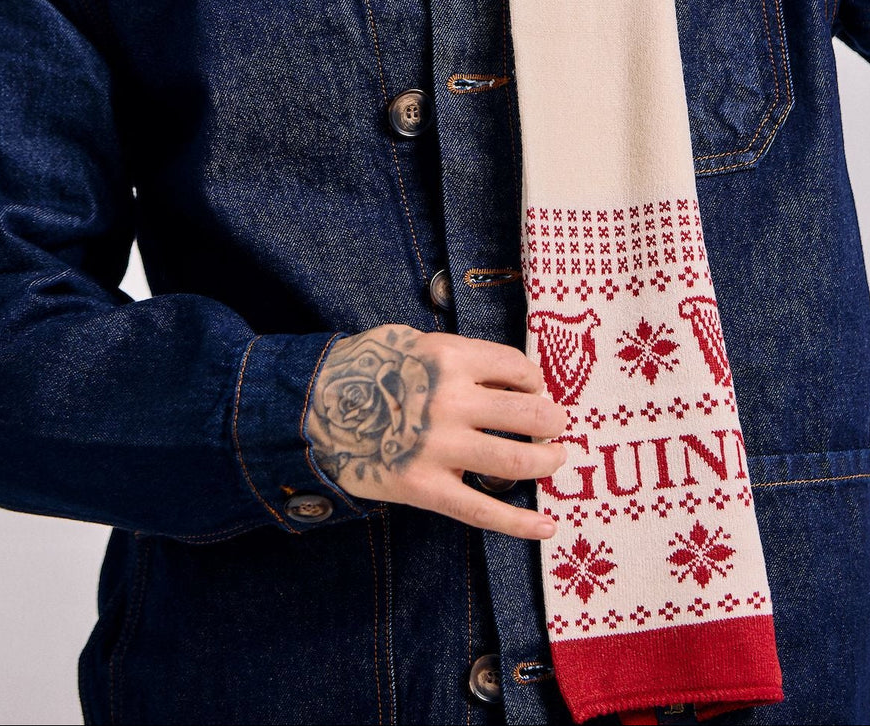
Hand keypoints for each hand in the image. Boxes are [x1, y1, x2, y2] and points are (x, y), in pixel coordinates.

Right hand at [303, 323, 568, 539]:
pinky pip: (483, 510)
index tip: (536, 389)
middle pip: (528, 413)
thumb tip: (514, 374)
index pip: (517, 367)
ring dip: (547, 461)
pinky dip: (520, 523)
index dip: (535, 379)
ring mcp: (438, 448)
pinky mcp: (425, 488)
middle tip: (556, 426)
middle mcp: (450, 401)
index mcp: (449, 357)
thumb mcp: (415, 342)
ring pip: (515, 460)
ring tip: (555, 459)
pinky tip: (547, 527)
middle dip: (552, 421)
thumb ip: (461, 356)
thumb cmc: (369, 370)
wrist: (314, 409)